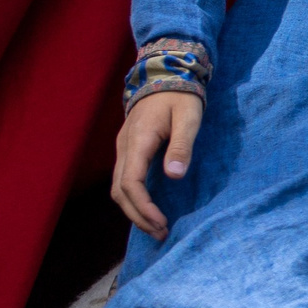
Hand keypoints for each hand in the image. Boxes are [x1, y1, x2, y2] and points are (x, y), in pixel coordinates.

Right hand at [112, 90, 202, 239]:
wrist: (166, 74)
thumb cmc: (180, 96)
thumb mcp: (188, 118)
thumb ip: (181, 146)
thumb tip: (174, 175)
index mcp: (138, 141)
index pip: (131, 183)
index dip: (143, 207)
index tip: (161, 222)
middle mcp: (124, 147)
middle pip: (120, 191)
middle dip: (138, 215)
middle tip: (161, 233)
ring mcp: (123, 148)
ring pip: (118, 188)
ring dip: (134, 210)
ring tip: (156, 226)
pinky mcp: (128, 149)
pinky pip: (123, 180)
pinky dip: (133, 198)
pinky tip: (148, 208)